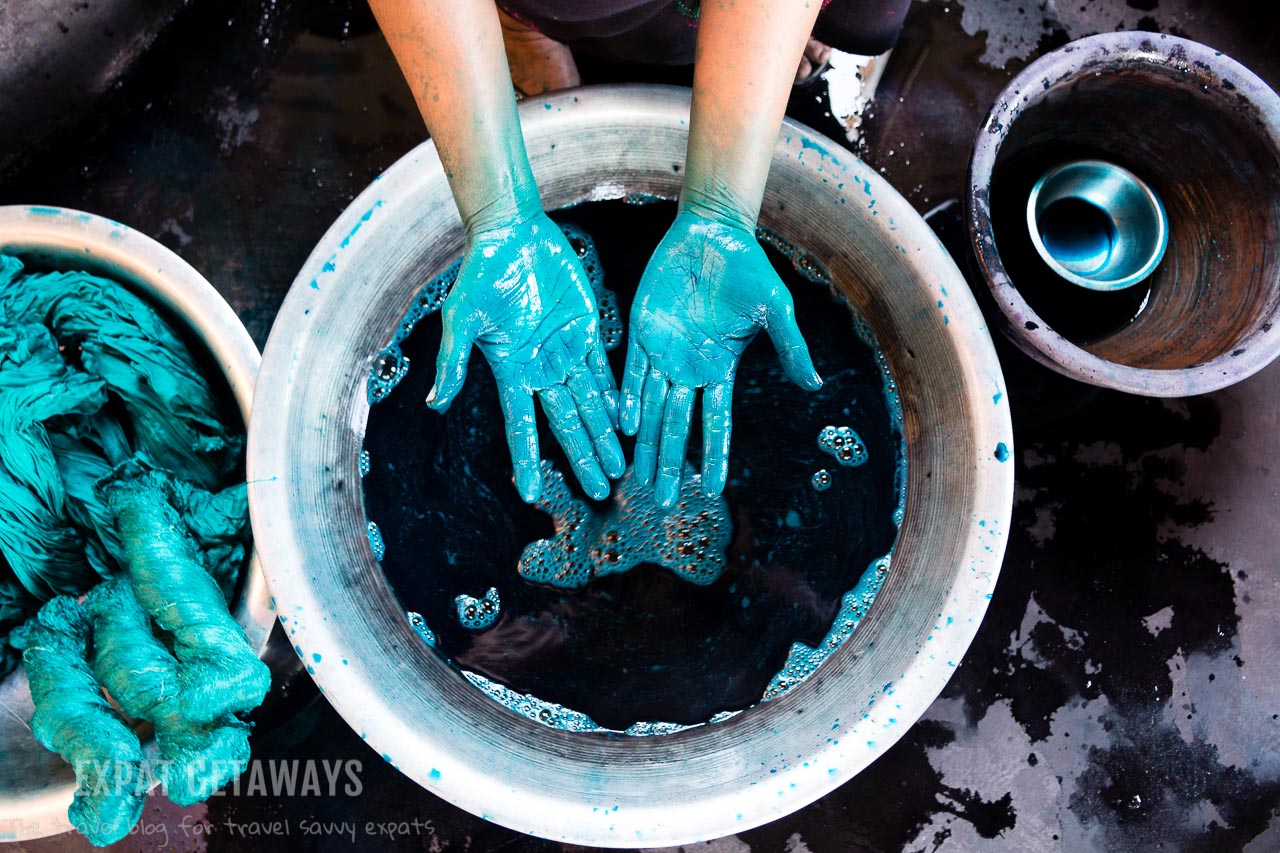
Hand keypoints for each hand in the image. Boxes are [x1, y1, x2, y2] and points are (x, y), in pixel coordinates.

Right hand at [427, 212, 623, 502]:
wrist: (510, 232)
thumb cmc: (480, 273)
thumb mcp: (461, 318)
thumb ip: (452, 362)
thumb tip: (434, 404)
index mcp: (512, 371)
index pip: (521, 425)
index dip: (527, 459)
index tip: (532, 493)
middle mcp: (541, 368)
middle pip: (566, 423)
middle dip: (583, 457)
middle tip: (601, 491)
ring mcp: (566, 350)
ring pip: (591, 403)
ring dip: (605, 436)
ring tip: (620, 468)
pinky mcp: (588, 328)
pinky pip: (606, 370)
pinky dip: (617, 396)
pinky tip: (629, 421)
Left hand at [620, 211, 821, 507]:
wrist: (712, 232)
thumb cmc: (748, 269)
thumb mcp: (775, 309)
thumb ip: (790, 347)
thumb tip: (813, 385)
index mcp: (720, 370)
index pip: (716, 423)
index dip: (714, 456)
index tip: (713, 491)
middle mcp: (689, 370)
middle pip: (677, 427)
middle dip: (670, 465)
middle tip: (661, 503)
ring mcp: (663, 353)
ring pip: (650, 409)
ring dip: (644, 444)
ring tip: (637, 479)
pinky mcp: (641, 332)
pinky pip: (630, 373)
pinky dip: (626, 399)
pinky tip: (623, 426)